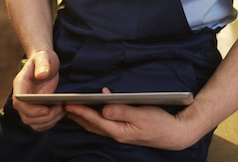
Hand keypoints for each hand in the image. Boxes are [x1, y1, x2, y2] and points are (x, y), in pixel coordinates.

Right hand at [12, 49, 64, 131]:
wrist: (45, 63)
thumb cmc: (44, 58)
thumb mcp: (44, 56)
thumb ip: (42, 64)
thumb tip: (41, 75)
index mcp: (20, 84)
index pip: (19, 103)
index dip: (31, 110)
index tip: (46, 110)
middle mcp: (21, 98)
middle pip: (26, 117)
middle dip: (44, 117)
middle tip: (60, 108)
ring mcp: (28, 105)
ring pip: (33, 123)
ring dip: (49, 121)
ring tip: (62, 110)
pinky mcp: (36, 110)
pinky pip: (40, 123)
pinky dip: (50, 122)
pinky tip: (61, 112)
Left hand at [65, 95, 191, 150]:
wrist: (174, 134)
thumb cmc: (159, 122)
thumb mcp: (142, 114)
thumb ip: (122, 111)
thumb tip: (104, 108)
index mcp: (120, 130)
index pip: (95, 120)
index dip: (81, 112)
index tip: (69, 104)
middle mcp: (117, 133)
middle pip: (92, 124)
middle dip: (77, 115)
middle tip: (62, 105)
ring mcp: (121, 133)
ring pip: (97, 125)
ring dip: (83, 117)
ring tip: (72, 108)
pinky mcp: (125, 130)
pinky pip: (105, 123)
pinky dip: (95, 117)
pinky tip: (94, 108)